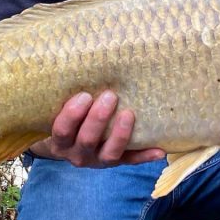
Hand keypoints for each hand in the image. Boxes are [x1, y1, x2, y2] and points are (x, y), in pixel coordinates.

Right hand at [29, 90, 165, 167]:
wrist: (71, 144)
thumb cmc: (68, 117)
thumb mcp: (60, 109)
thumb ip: (67, 93)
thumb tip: (81, 57)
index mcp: (60, 141)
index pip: (62, 130)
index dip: (72, 115)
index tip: (84, 95)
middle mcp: (77, 154)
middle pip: (87, 140)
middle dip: (98, 119)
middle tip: (110, 96)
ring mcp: (98, 161)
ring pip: (110, 154)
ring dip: (120, 134)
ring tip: (129, 113)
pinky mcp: (117, 163)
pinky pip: (131, 161)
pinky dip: (145, 156)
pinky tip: (160, 150)